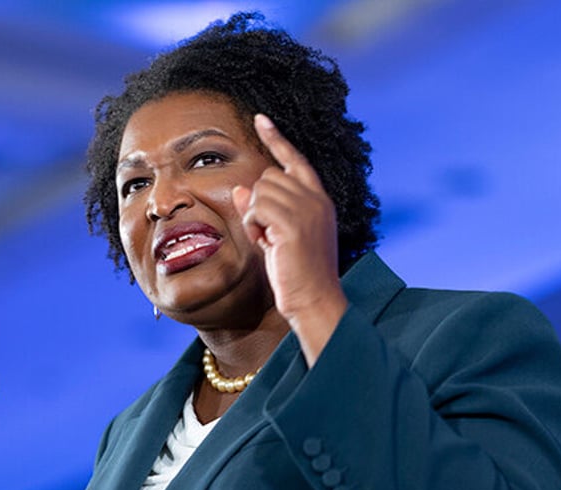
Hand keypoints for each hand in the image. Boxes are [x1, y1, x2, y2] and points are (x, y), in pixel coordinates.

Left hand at [232, 114, 347, 365]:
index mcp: (319, 200)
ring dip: (255, 217)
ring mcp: (307, 209)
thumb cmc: (297, 273)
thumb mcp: (277, 236)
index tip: (260, 119)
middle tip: (269, 235)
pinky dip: (254, 226)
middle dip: (259, 204)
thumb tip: (241, 188)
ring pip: (260, 191)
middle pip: (269, 176)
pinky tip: (267, 244)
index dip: (276, 139)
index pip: (295, 160)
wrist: (314, 300)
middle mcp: (316, 199)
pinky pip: (256, 208)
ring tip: (270, 242)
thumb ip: (262, 210)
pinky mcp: (293, 224)